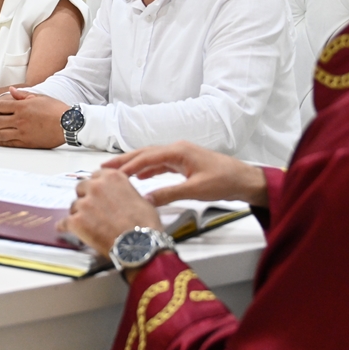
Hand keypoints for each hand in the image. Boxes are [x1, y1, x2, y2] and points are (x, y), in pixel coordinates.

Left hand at [0, 88, 66, 147]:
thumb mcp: (39, 97)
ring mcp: (22, 132)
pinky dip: (1, 142)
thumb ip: (23, 95)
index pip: (1, 106)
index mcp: (22, 106)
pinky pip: (10, 143)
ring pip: (1, 133)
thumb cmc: (56, 109)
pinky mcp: (27, 142)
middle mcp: (20, 119)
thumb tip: (11, 90)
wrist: (68, 124)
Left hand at [57, 169, 162, 256]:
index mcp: (112, 177)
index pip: (96, 176)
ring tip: (86, 224)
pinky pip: (64, 222)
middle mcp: (96, 186)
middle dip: (85, 197)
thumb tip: (126, 198)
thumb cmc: (145, 224)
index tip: (97, 193)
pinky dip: (65, 226)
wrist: (139, 244)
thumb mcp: (141, 200)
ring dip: (78, 213)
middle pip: (81, 188)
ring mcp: (85, 203)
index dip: (97, 186)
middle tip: (92, 209)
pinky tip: (64, 228)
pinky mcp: (76, 221)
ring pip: (74, 206)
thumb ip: (126, 193)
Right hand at [103, 141, 268, 207]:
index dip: (128, 166)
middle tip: (104, 168)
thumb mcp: (196, 189)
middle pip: (145, 154)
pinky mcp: (184, 163)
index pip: (147, 157)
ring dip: (134, 165)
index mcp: (179, 151)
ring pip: (151, 159)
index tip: (112, 174)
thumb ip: (170, 193)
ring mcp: (180, 156)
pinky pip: (160, 165)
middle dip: (124, 161)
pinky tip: (140, 177)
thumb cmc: (225, 180)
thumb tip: (147, 199)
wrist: (244, 180)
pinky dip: (147, 170)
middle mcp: (177, 150)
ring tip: (116, 173)